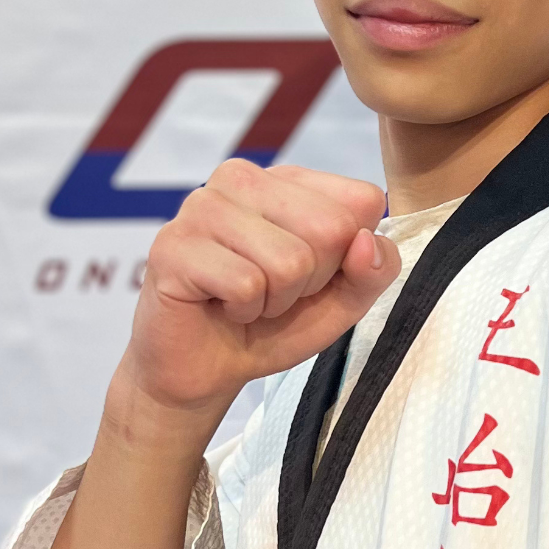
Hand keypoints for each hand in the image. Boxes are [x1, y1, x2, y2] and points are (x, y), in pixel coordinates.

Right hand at [122, 162, 399, 414]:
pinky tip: (221, 306)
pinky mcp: (173, 245)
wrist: (206, 370)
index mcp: (287, 179)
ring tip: (247, 300)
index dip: (348, 255)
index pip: (362, 200)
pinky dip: (245, 310)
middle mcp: (242, 178)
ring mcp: (202, 205)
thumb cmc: (274, 324)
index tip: (310, 275)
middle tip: (274, 292)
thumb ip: (374, 270)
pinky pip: (246, 284)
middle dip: (312, 281)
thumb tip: (366, 242)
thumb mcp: (343, 300)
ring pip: (289, 260)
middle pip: (330, 228)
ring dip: (276, 300)